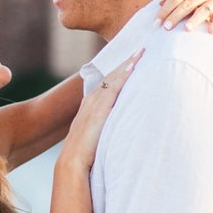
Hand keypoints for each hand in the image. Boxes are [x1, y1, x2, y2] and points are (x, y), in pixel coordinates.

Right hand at [62, 49, 142, 168]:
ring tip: (140, 52)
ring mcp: (94, 103)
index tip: (131, 62)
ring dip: (126, 64)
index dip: (119, 73)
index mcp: (90, 108)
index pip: (107, 85)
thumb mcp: (95, 138)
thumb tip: (117, 130)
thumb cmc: (85, 156)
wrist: (72, 163)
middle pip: (110, 77)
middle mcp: (91, 101)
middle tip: (139, 49)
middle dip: (124, 63)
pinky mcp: (100, 108)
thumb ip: (105, 130)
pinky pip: (114, 87)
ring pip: (113, 78)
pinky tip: (133, 66)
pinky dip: (123, 75)